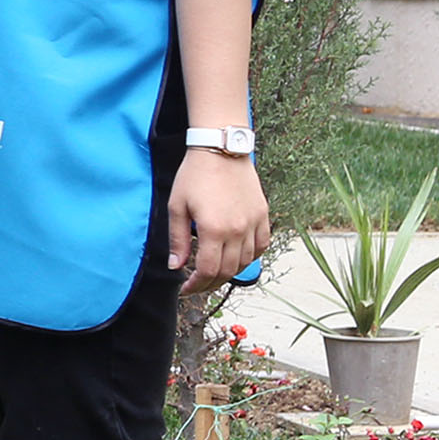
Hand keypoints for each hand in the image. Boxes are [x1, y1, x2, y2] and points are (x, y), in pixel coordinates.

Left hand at [167, 149, 271, 285]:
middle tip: (197, 285)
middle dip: (210, 283)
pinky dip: (250, 257)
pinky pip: (262, 245)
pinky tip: (237, 258)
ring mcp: (254, 223)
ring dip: (229, 273)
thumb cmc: (195, 175)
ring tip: (214, 273)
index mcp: (214, 229)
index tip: (185, 289)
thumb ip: (178, 240)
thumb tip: (176, 266)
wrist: (221, 150)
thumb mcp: (177, 207)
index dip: (196, 285)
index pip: (208, 270)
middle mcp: (238, 230)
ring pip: (246, 261)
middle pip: (228, 271)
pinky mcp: (263, 215)